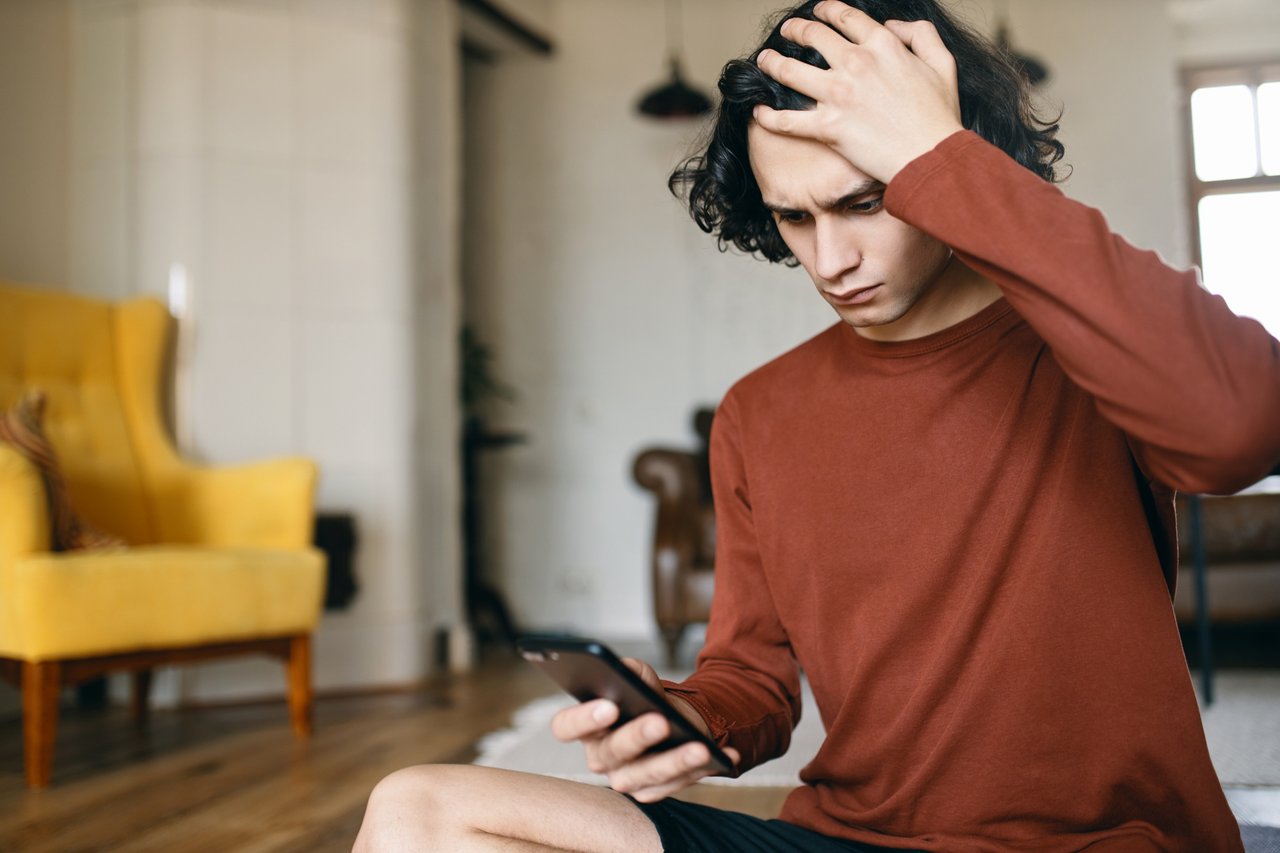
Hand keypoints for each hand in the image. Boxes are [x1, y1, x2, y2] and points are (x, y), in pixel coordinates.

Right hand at [548, 657, 739, 801]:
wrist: (673, 719)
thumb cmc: (645, 696)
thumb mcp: (638, 676)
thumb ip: (629, 670)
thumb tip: (627, 673)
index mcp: (587, 726)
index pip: (566, 727)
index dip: (582, 719)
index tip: (609, 706)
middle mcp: (601, 757)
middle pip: (612, 752)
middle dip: (637, 737)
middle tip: (660, 721)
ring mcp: (627, 778)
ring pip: (647, 776)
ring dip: (675, 761)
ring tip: (699, 747)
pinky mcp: (654, 791)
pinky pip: (678, 784)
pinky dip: (703, 768)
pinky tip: (726, 754)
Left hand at [753, 0, 963, 183]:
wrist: (930, 156)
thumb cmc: (939, 116)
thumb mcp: (942, 63)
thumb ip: (920, 35)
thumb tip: (894, 25)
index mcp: (882, 46)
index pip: (845, 18)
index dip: (827, 11)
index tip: (818, 12)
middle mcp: (856, 64)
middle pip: (813, 36)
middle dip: (795, 30)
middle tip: (787, 32)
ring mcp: (838, 95)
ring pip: (790, 71)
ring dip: (772, 63)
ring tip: (764, 60)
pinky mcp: (827, 128)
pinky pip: (787, 121)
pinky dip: (768, 116)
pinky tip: (758, 112)